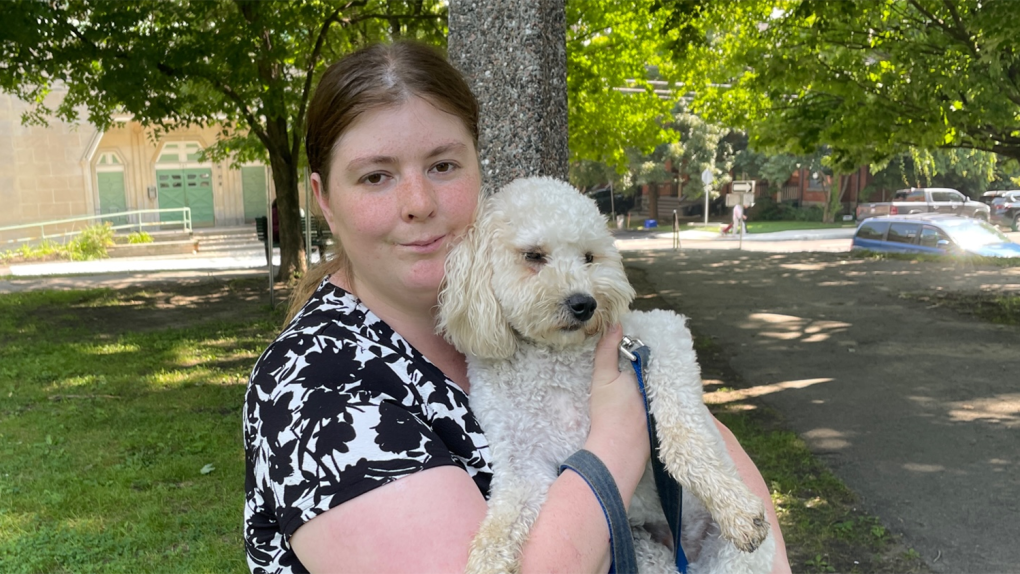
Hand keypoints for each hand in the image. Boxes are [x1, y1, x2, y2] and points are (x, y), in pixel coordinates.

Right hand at [584, 324, 650, 502]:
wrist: (616, 453)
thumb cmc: (608, 416)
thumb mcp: (603, 379)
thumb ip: (607, 351)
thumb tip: (615, 325)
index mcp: (651, 375)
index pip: (649, 354)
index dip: (639, 348)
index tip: (628, 344)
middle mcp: (664, 389)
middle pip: (656, 370)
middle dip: (646, 365)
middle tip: (630, 362)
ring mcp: (666, 406)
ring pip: (659, 386)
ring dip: (650, 381)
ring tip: (633, 381)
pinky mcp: (664, 422)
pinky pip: (662, 402)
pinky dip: (654, 397)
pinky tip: (639, 401)